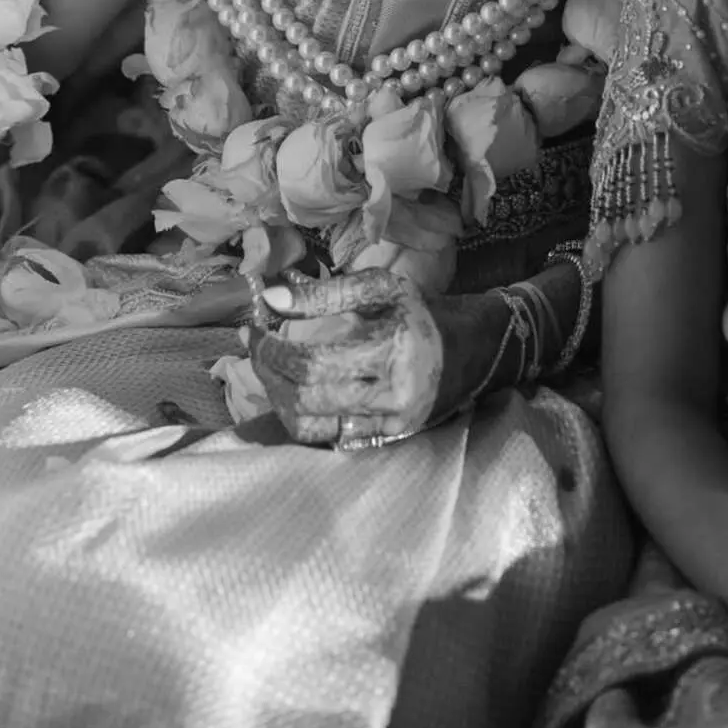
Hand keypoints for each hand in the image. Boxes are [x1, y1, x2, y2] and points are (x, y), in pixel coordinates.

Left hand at [249, 271, 517, 446]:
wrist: (473, 350)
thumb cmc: (420, 312)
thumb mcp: (381, 287)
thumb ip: (325, 292)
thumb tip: (269, 298)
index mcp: (389, 351)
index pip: (312, 364)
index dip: (272, 351)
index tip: (253, 330)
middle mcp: (390, 397)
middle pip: (305, 399)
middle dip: (268, 373)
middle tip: (255, 347)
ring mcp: (388, 426)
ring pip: (311, 428)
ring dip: (278, 399)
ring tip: (270, 370)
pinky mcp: (386, 440)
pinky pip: (328, 438)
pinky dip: (302, 416)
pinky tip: (294, 390)